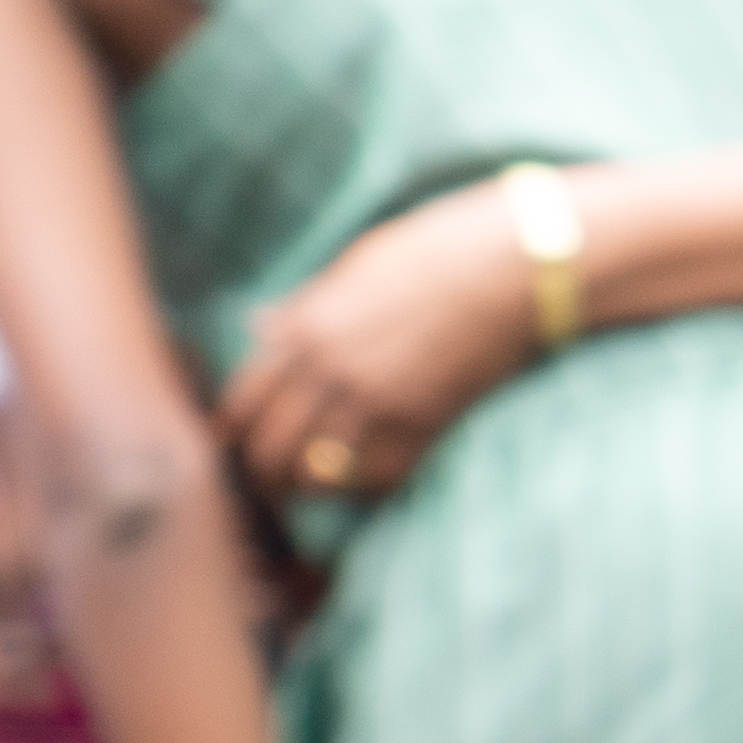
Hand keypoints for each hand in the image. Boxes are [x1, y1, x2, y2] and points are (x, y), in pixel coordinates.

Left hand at [211, 190, 540, 505]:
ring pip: (317, 471)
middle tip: (269, 480)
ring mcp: (378, 401)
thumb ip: (305, 305)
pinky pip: (376, 475)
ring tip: (310, 490)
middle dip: (264, 471)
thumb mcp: (354, 267)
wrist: (510, 267)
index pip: (244, 399)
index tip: (236, 443)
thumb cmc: (436, 251)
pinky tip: (362, 481)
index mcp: (308, 329)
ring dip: (309, 485)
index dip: (232, 430)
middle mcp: (333, 371)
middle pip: (271, 447)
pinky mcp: (423, 422)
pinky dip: (363, 485)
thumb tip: (259, 326)